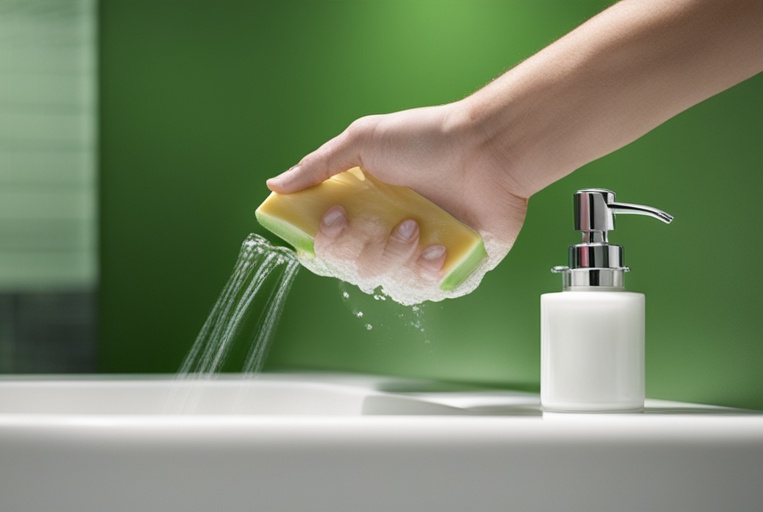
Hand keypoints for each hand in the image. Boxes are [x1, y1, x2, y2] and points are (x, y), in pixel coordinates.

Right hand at [267, 103, 528, 283]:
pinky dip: (429, 272)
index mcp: (364, 209)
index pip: (329, 245)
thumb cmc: (430, 138)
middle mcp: (388, 234)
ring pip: (389, 283)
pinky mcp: (454, 267)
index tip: (335, 218)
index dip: (327, 242)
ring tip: (419, 226)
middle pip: (354, 269)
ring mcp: (420, 253)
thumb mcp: (365, 141)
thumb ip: (318, 166)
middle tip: (384, 221)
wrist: (487, 148)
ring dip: (397, 257)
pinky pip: (429, 291)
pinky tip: (440, 247)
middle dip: (364, 249)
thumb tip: (275, 186)